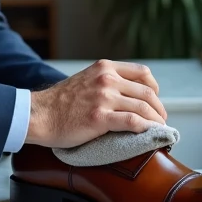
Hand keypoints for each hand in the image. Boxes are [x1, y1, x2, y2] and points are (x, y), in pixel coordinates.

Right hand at [25, 60, 167, 148]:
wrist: (40, 115)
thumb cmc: (61, 102)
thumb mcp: (86, 79)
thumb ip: (106, 80)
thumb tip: (128, 93)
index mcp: (105, 67)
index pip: (143, 72)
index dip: (154, 88)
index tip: (154, 100)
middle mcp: (107, 79)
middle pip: (147, 92)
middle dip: (158, 108)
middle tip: (161, 120)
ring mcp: (104, 98)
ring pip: (143, 107)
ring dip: (155, 120)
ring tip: (158, 129)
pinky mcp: (100, 118)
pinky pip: (132, 122)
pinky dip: (145, 128)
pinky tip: (148, 134)